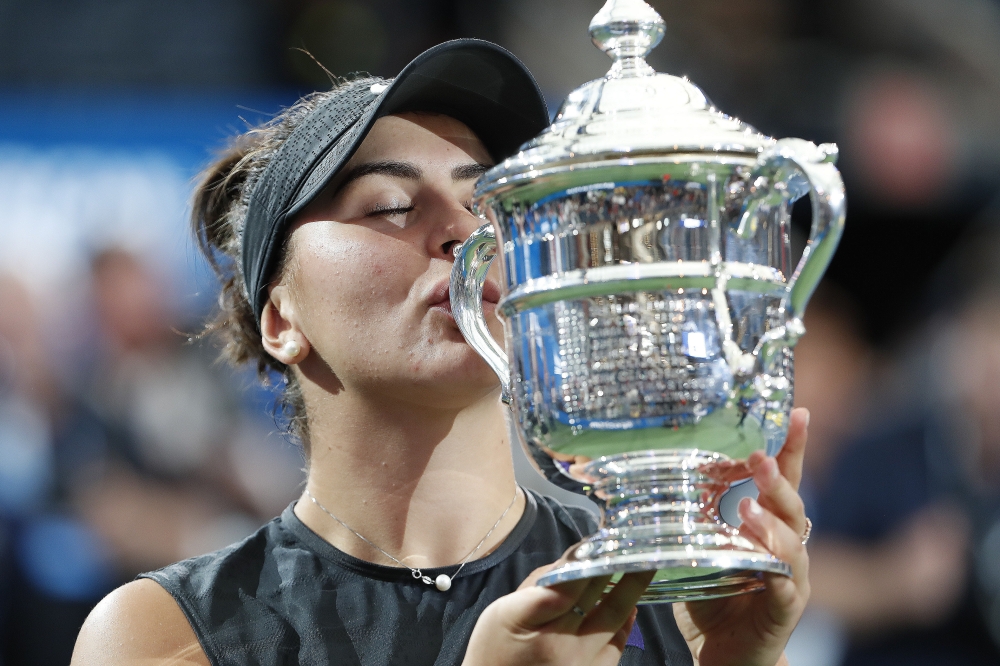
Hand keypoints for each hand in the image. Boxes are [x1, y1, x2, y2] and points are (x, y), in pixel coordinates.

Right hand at [462, 563, 654, 665]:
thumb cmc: (494, 648)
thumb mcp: (502, 610)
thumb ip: (537, 584)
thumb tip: (573, 559)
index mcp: (528, 621)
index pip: (568, 583)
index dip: (589, 559)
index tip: (603, 538)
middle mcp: (558, 644)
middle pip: (598, 600)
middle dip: (621, 570)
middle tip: (638, 546)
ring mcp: (578, 665)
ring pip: (614, 622)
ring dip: (631, 593)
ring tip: (643, 568)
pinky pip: (615, 647)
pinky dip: (625, 623)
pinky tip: (629, 607)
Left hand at [673, 407, 811, 665]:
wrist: (724, 653)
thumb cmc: (713, 599)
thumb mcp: (698, 549)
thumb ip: (693, 517)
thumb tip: (658, 477)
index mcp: (767, 526)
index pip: (783, 481)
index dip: (792, 448)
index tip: (798, 413)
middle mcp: (786, 547)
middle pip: (792, 504)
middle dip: (778, 478)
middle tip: (760, 457)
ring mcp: (790, 578)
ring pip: (792, 543)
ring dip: (772, 522)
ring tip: (749, 507)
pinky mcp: (784, 608)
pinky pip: (786, 585)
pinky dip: (777, 569)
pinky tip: (766, 556)